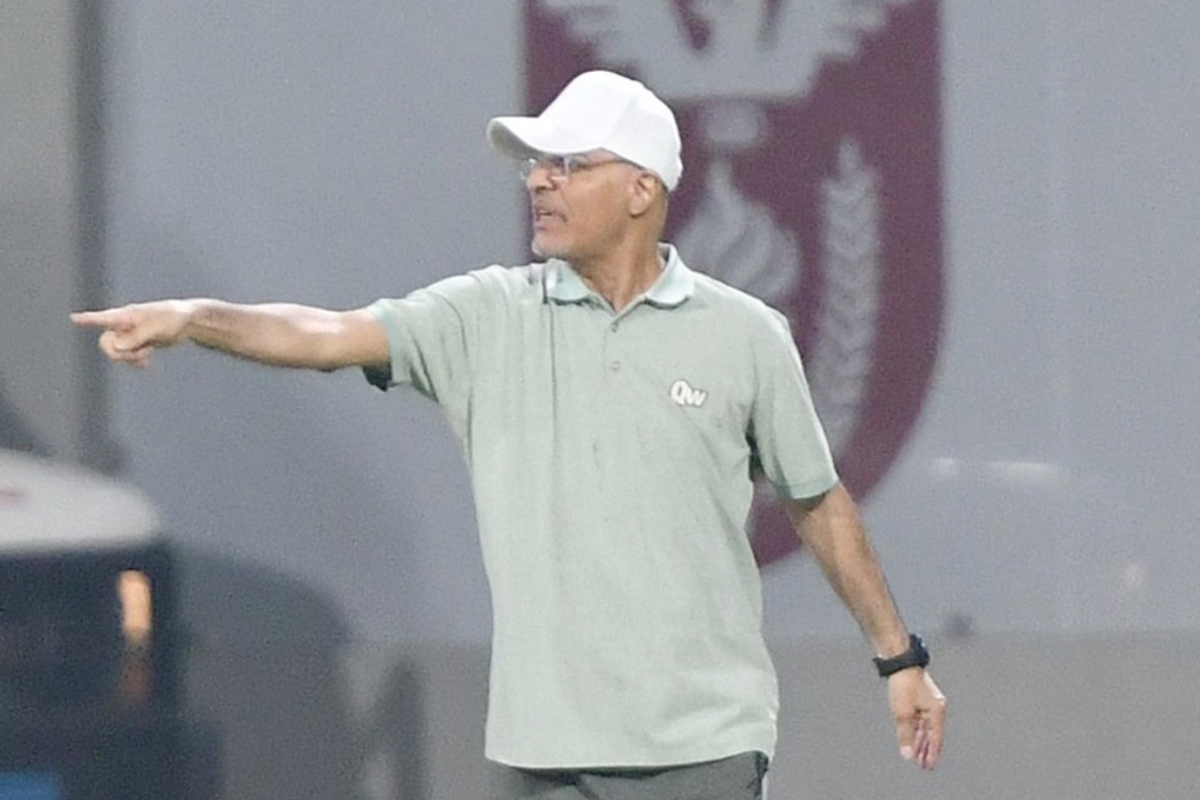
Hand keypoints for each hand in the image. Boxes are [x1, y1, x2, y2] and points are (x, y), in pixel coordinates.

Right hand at [71, 300, 195, 367]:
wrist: (188, 321)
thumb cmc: (172, 318)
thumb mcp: (156, 328)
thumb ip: (135, 337)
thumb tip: (116, 346)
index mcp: (126, 315)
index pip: (103, 318)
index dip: (87, 319)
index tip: (73, 318)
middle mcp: (124, 325)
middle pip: (106, 343)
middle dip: (119, 353)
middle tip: (138, 353)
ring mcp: (130, 334)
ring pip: (118, 352)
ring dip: (130, 357)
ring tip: (146, 354)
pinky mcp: (138, 343)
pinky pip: (128, 356)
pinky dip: (135, 361)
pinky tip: (145, 363)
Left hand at [888, 668, 945, 769]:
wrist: (900, 662)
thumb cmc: (904, 684)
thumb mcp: (903, 713)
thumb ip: (905, 735)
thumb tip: (907, 754)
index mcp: (937, 711)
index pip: (936, 738)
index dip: (932, 754)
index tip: (928, 766)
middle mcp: (936, 708)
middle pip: (932, 734)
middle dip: (927, 750)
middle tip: (923, 765)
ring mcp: (929, 703)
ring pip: (926, 728)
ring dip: (921, 742)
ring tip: (917, 755)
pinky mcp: (920, 699)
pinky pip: (921, 720)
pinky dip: (917, 730)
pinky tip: (913, 738)